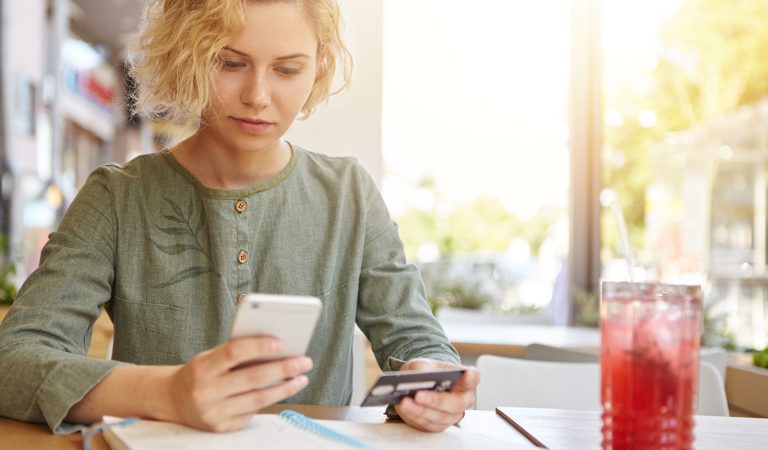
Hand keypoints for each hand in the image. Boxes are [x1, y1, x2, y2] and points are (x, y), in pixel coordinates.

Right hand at [166, 337, 311, 431]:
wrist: (173, 401)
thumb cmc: (200, 373)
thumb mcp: (209, 357)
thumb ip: (236, 352)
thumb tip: (275, 347)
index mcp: (201, 368)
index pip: (234, 352)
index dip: (259, 346)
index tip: (283, 343)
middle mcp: (205, 392)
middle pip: (252, 378)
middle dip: (283, 368)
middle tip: (304, 361)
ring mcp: (213, 413)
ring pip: (257, 399)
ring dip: (284, 388)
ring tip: (301, 378)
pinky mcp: (222, 428)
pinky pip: (252, 412)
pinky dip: (269, 400)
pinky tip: (282, 390)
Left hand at [394, 358, 478, 431]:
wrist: (416, 384)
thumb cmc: (425, 372)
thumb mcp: (422, 364)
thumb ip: (423, 369)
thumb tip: (419, 378)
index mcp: (464, 380)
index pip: (473, 377)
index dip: (471, 377)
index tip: (467, 373)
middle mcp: (463, 399)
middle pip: (456, 403)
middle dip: (437, 400)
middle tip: (419, 395)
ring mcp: (452, 415)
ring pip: (440, 417)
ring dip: (421, 410)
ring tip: (405, 402)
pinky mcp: (438, 425)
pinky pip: (428, 424)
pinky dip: (415, 416)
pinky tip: (404, 408)